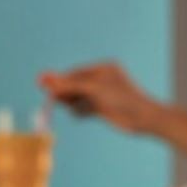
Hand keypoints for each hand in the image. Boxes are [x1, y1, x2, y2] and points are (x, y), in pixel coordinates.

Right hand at [39, 62, 162, 133]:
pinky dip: (79, 111)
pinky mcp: (103, 110)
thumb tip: (47, 80)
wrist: (143, 118)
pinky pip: (85, 109)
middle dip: (63, 91)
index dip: (60, 79)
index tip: (43, 83)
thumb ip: (70, 86)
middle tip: (48, 97)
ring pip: (79, 98)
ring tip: (65, 105)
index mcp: (104, 69)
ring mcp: (102, 95)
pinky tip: (77, 114)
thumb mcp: (93, 89)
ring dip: (70, 102)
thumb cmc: (122, 98)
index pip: (76, 73)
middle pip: (75, 85)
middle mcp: (103, 81)